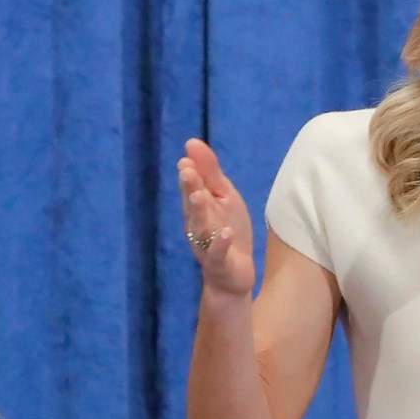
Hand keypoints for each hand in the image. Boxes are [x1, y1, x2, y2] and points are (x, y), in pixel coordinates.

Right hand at [178, 138, 255, 298]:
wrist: (232, 275)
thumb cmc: (227, 229)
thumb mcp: (223, 196)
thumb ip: (209, 172)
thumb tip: (192, 143)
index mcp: (198, 206)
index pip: (192, 186)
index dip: (190, 172)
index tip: (186, 157)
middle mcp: (197, 224)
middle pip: (193, 204)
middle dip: (190, 187)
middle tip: (187, 170)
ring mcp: (206, 243)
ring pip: (201, 226)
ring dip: (200, 211)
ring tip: (200, 196)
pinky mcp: (219, 262)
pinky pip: (218, 252)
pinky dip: (222, 243)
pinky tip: (226, 232)